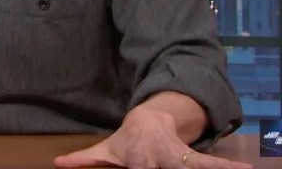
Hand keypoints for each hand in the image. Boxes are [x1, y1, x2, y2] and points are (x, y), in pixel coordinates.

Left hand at [53, 109, 250, 168]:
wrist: (150, 119)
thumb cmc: (126, 142)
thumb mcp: (105, 151)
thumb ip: (83, 160)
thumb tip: (57, 163)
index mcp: (136, 162)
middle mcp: (156, 161)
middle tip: (161, 168)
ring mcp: (175, 159)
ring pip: (189, 167)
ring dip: (207, 167)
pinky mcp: (191, 158)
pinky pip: (209, 164)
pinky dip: (225, 167)